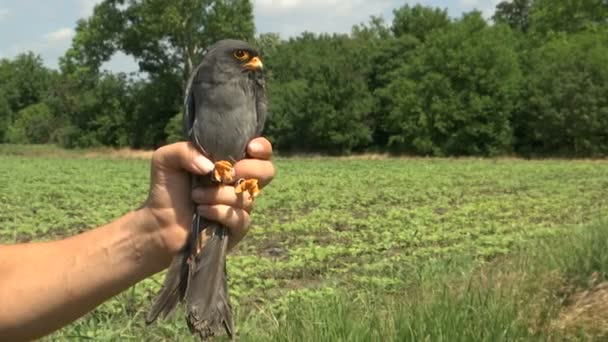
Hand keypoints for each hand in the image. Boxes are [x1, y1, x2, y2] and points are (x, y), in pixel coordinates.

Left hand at [143, 137, 273, 254]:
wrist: (159, 223)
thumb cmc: (167, 189)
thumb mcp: (166, 159)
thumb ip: (185, 151)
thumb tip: (210, 166)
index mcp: (231, 162)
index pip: (261, 151)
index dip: (262, 148)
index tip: (250, 148)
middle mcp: (241, 183)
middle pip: (267, 171)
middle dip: (249, 170)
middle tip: (225, 174)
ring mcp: (241, 206)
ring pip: (247, 196)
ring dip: (218, 194)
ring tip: (196, 196)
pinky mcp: (238, 228)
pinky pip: (240, 218)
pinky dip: (219, 211)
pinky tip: (201, 211)